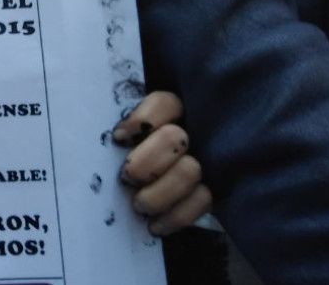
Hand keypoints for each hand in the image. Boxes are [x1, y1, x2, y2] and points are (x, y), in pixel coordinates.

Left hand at [113, 91, 211, 235]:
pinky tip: (155, 225)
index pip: (164, 103)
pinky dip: (177, 216)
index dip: (142, 119)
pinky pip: (203, 201)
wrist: (148, 196)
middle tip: (127, 178)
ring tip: (139, 206)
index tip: (119, 138)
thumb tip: (111, 140)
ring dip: (159, 193)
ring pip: (190, 171)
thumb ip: (124, 135)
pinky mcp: (216, 190)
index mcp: (170, 113)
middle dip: (147, 162)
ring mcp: (208, 161)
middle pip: (175, 139)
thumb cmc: (129, 159)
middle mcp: (193, 133)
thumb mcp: (124, 141)